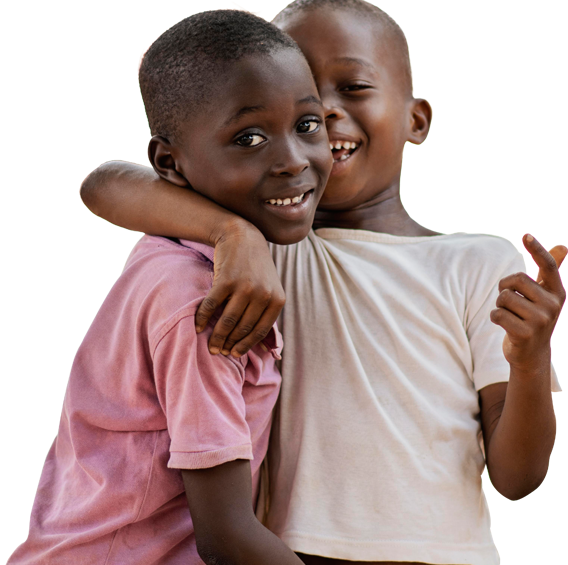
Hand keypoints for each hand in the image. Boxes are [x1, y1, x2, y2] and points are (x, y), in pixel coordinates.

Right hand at [195, 222, 284, 357]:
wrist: (243, 237)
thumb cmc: (256, 267)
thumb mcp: (270, 288)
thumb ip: (266, 311)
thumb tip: (258, 344)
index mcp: (277, 300)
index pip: (260, 331)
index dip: (245, 346)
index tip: (234, 354)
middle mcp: (263, 295)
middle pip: (242, 328)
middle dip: (229, 344)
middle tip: (218, 352)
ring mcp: (244, 287)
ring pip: (228, 321)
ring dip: (217, 337)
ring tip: (210, 346)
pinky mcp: (226, 281)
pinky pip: (212, 306)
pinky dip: (203, 318)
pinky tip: (197, 326)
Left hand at [491, 234, 566, 372]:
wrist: (531, 354)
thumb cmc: (534, 318)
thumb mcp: (545, 295)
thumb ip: (550, 271)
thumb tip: (563, 247)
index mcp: (557, 291)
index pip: (548, 266)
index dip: (537, 249)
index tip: (525, 235)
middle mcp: (553, 304)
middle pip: (515, 280)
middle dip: (504, 289)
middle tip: (511, 302)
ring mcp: (541, 320)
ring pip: (503, 298)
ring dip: (499, 305)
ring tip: (510, 316)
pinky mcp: (525, 333)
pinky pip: (497, 314)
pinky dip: (495, 317)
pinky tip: (505, 325)